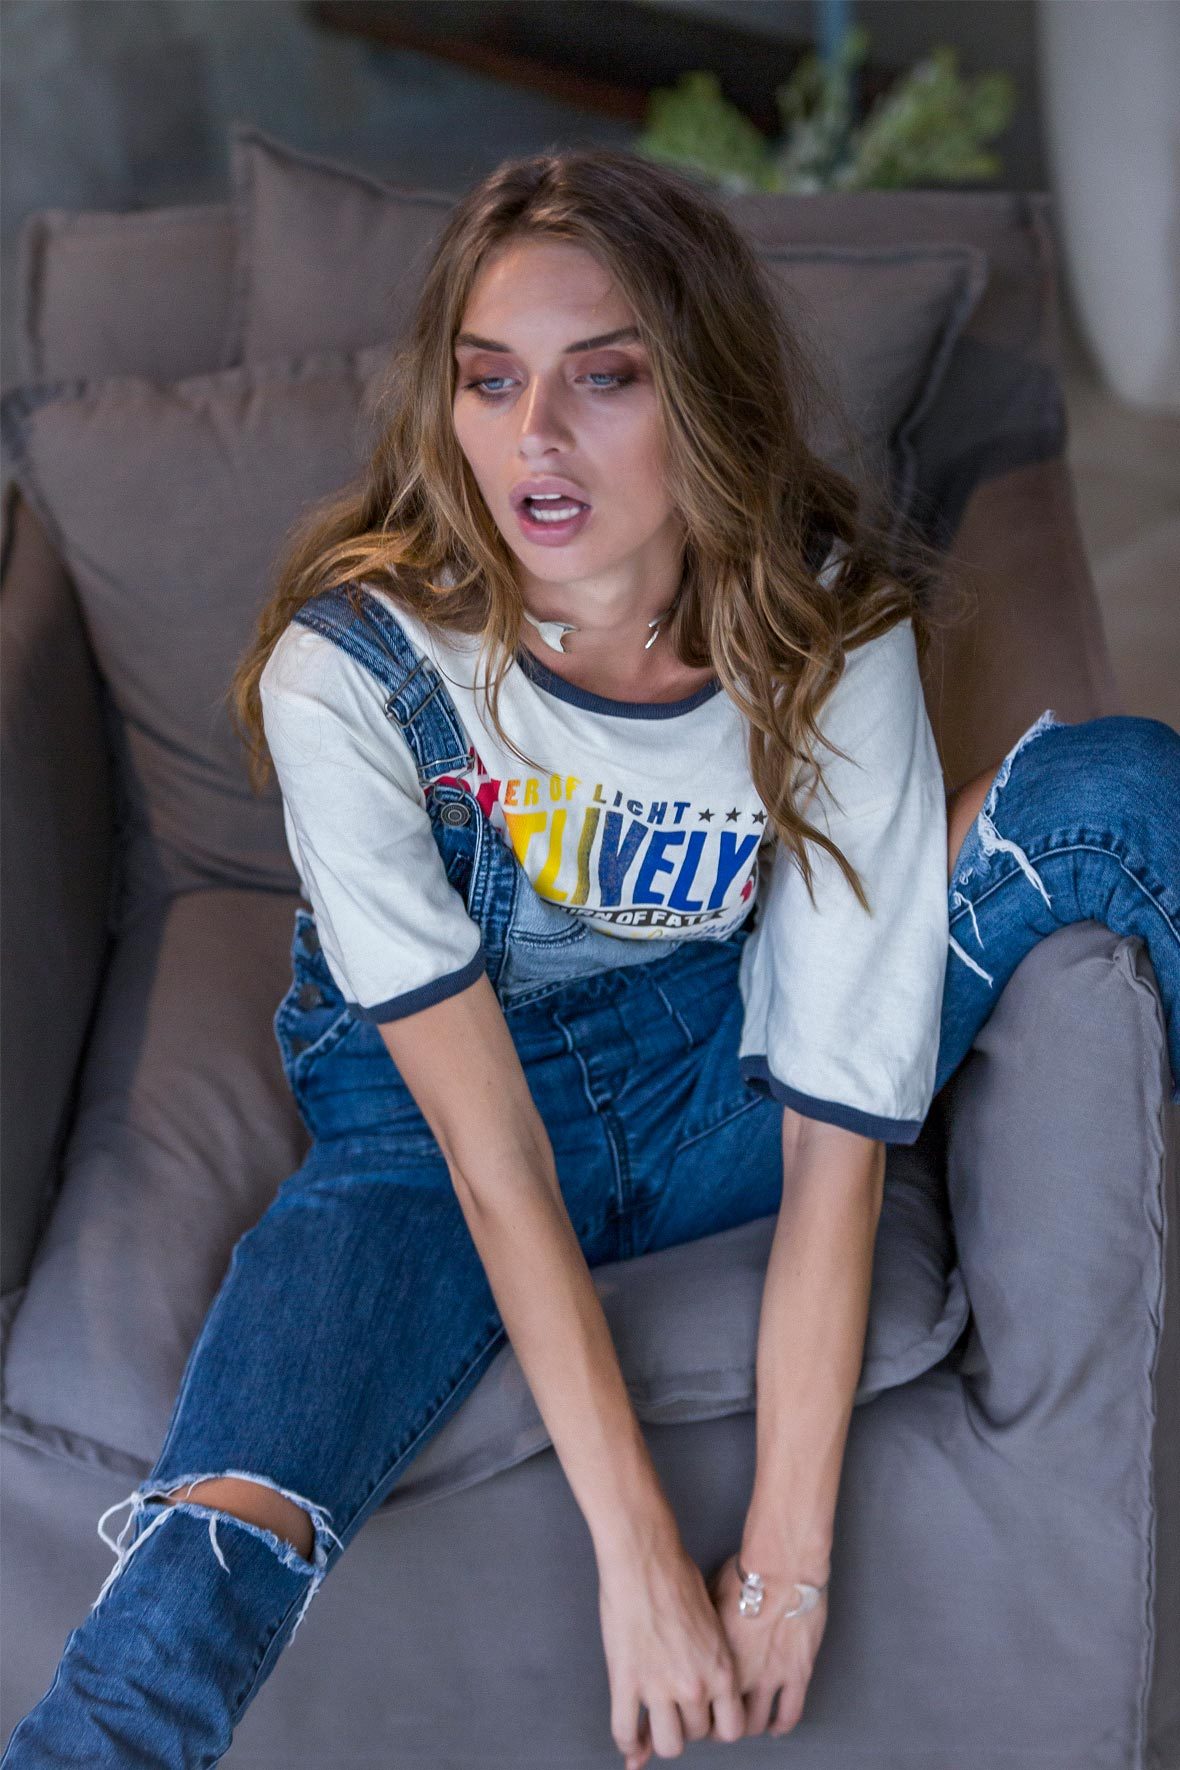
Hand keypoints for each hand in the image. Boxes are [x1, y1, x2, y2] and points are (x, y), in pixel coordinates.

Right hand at [596, 1534, 746, 1769]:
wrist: (645, 1557)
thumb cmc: (679, 1578)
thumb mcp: (711, 1624)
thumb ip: (711, 1660)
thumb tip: (706, 1689)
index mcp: (722, 1669)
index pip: (730, 1728)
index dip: (716, 1726)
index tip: (705, 1716)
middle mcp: (695, 1685)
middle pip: (697, 1735)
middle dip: (687, 1724)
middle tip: (676, 1706)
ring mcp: (659, 1686)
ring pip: (667, 1744)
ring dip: (660, 1737)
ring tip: (655, 1721)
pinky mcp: (626, 1680)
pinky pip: (625, 1731)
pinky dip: (628, 1742)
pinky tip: (629, 1739)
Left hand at [706, 1553, 827, 1738]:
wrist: (784, 1565)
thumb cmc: (745, 1572)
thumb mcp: (708, 1599)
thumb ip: (702, 1630)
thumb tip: (692, 1640)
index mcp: (713, 1658)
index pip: (699, 1701)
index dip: (696, 1710)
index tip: (696, 1707)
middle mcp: (739, 1674)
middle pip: (724, 1719)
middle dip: (718, 1725)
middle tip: (718, 1720)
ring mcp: (771, 1677)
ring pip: (755, 1724)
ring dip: (748, 1727)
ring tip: (745, 1722)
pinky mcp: (798, 1674)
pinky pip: (790, 1713)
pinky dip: (781, 1726)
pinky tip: (775, 1726)